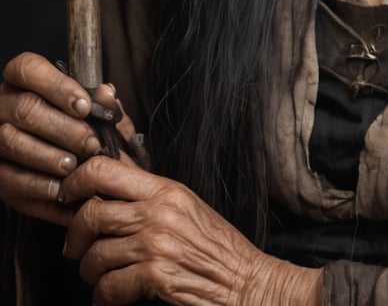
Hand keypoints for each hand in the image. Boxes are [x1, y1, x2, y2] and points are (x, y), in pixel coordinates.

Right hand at [0, 52, 127, 224]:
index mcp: (23, 81)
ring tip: (74, 165)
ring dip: (48, 156)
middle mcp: (2, 105)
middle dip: (63, 128)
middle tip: (91, 143)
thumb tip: (107, 93)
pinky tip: (59, 187)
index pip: (28, 68)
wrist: (62, 162)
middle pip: (25, 108)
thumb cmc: (77, 127)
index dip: (57, 86)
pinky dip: (36, 184)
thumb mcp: (90, 111)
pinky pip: (7, 177)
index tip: (84, 106)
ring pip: (12, 141)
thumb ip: (99, 101)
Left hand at [61, 155, 323, 305]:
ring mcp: (157, 243)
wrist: (246, 282)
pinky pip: (107, 287)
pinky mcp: (156, 276)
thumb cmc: (216, 248)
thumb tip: (108, 187)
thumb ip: (150, 197)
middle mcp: (159, 211)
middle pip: (90, 212)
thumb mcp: (186, 207)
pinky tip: (112, 297)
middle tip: (75, 248)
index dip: (76, 181)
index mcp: (166, 189)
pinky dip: (104, 298)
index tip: (68, 196)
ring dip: (90, 272)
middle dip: (75, 236)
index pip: (104, 168)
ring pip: (94, 254)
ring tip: (101, 277)